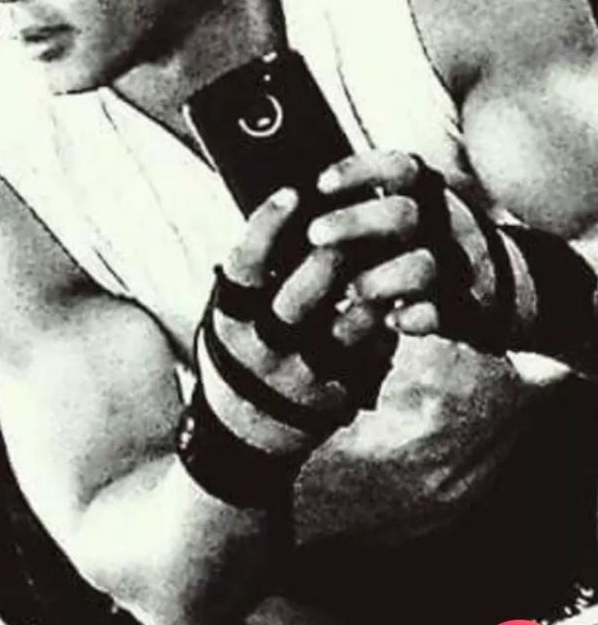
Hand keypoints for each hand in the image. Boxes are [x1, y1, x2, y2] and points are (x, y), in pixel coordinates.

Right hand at [197, 186, 394, 457]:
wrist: (245, 432)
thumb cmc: (242, 349)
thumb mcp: (230, 312)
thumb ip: (253, 274)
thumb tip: (292, 209)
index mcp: (232, 318)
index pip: (247, 263)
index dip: (269, 225)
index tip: (294, 192)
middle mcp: (266, 347)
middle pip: (308, 287)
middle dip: (337, 248)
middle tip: (358, 219)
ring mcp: (305, 374)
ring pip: (354, 318)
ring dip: (377, 281)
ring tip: (391, 250)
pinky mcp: (339, 393)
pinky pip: (375, 348)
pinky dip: (387, 317)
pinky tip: (395, 296)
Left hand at [308, 150, 504, 347]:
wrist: (492, 288)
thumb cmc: (420, 244)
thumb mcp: (403, 211)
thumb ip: (365, 203)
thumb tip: (295, 201)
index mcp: (427, 192)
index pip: (398, 167)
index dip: (358, 171)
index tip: (319, 184)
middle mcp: (443, 221)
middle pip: (402, 214)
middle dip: (355, 223)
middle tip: (314, 235)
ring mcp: (456, 264)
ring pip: (422, 266)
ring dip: (381, 279)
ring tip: (351, 292)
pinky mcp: (464, 306)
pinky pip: (441, 313)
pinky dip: (416, 318)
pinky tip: (392, 322)